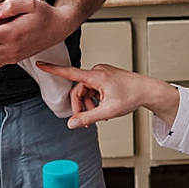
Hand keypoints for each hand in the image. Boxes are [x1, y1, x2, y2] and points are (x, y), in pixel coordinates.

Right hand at [36, 61, 178, 128]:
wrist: (148, 91)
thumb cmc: (132, 96)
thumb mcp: (108, 111)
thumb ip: (87, 118)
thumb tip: (71, 123)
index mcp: (96, 76)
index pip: (70, 72)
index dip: (53, 69)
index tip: (41, 64)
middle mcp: (98, 72)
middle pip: (78, 91)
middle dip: (81, 107)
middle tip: (87, 121)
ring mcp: (102, 73)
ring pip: (85, 91)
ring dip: (89, 105)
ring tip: (100, 115)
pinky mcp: (106, 77)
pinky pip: (93, 90)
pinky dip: (95, 100)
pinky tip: (104, 107)